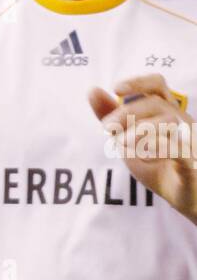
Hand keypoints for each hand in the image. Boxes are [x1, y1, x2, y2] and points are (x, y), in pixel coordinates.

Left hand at [89, 75, 196, 223]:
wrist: (189, 197)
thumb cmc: (161, 166)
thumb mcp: (131, 142)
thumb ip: (113, 119)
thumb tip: (92, 90)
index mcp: (167, 114)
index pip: (157, 86)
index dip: (138, 82)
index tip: (116, 88)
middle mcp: (182, 122)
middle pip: (156, 103)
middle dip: (127, 112)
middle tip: (107, 127)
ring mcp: (191, 141)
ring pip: (170, 122)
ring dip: (141, 129)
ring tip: (122, 143)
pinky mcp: (193, 164)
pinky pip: (182, 151)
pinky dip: (162, 148)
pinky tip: (144, 154)